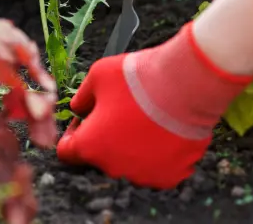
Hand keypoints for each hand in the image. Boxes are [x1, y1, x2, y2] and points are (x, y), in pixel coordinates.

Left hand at [55, 22, 252, 188]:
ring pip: (131, 164)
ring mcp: (143, 175)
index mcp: (89, 146)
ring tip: (147, 119)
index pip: (67, 151)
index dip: (74, 132)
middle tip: (123, 113)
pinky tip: (164, 131)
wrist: (185, 85)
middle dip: (106, 138)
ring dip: (133, 147)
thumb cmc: (139, 78)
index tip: (88, 118)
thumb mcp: (97, 76)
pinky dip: (160, 154)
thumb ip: (81, 97)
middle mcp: (113, 168)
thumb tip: (78, 108)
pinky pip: (159, 168)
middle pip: (102, 157)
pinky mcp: (170, 176)